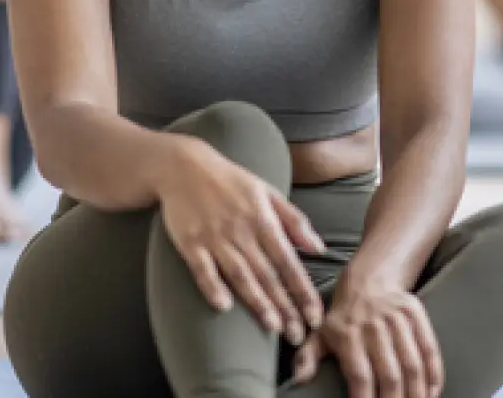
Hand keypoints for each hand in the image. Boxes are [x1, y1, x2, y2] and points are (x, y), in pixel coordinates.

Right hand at [156, 139, 327, 345]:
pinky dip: (212, 287)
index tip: (315, 315)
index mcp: (262, 219)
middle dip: (285, 307)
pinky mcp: (190, 242)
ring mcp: (214, 238)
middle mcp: (241, 231)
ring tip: (273, 327)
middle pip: (267, 275)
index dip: (302, 290)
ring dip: (257, 302)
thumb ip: (294, 220)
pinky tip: (223, 307)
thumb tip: (319, 248)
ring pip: (240, 275)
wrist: (183, 166)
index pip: (288, 261)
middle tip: (298, 335)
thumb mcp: (267, 192)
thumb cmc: (230, 181)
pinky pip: (202, 269)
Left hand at [289, 277, 442, 397]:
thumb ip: (307, 358)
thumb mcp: (319, 334)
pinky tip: (432, 392)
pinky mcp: (416, 316)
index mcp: (348, 335)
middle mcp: (374, 327)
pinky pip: (429, 349)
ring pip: (413, 365)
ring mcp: (397, 320)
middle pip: (390, 375)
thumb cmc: (343, 317)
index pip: (360, 376)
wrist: (369, 281)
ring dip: (417, 393)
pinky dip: (434, 375)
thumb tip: (299, 379)